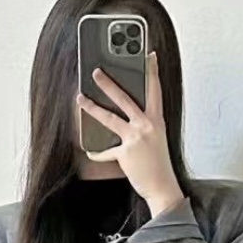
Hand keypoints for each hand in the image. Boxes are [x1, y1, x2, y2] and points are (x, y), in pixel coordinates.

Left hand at [76, 50, 184, 217]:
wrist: (162, 186)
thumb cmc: (159, 164)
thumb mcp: (156, 138)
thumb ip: (144, 124)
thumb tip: (126, 115)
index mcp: (157, 120)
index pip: (155, 90)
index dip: (152, 71)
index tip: (148, 55)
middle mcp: (147, 126)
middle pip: (124, 98)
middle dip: (108, 83)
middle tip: (95, 71)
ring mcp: (135, 139)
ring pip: (109, 118)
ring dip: (91, 107)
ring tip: (80, 98)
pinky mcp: (125, 153)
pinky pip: (105, 151)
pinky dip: (97, 153)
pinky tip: (90, 152)